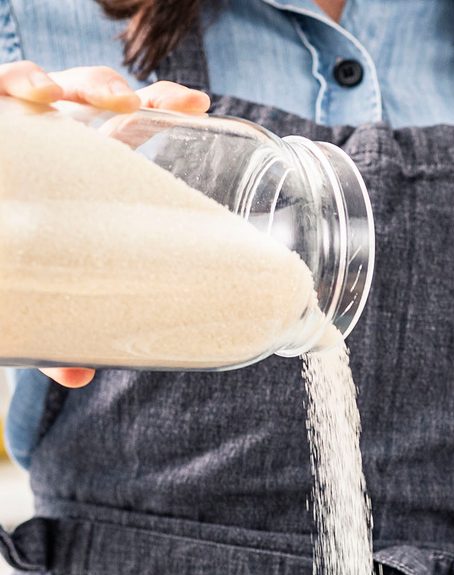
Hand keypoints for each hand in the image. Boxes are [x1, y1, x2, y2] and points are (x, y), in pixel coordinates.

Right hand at [0, 60, 210, 388]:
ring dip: (68, 82)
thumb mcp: (47, 299)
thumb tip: (80, 377)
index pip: (129, 127)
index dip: (162, 107)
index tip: (197, 104)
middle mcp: (53, 144)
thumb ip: (64, 331)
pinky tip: (27, 91)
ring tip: (77, 101)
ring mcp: (19, 132)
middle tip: (131, 108)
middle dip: (114, 91)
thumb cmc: (21, 268)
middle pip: (92, 98)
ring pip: (45, 82)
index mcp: (88, 170)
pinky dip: (12, 80)